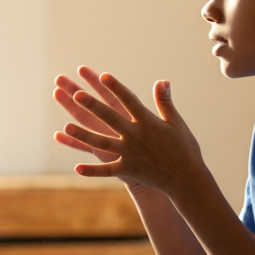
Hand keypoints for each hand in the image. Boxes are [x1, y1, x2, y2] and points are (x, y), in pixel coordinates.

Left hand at [58, 71, 206, 196]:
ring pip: (102, 143)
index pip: (129, 100)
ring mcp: (130, 153)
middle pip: (110, 117)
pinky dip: (93, 171)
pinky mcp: (129, 169)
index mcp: (148, 121)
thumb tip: (162, 80)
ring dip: (84, 135)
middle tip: (77, 94)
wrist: (187, 178)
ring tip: (66, 127)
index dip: (115, 87)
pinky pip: (107, 170)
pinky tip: (76, 168)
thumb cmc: (184, 148)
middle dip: (93, 105)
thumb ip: (164, 101)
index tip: (102, 76)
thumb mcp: (175, 122)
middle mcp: (136, 135)